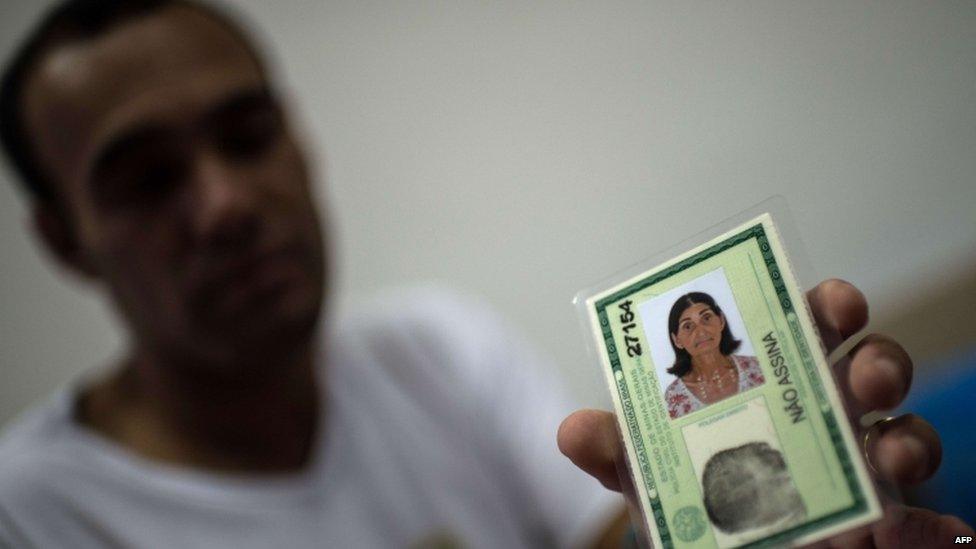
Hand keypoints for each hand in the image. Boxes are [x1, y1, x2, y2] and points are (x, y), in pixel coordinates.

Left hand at [559, 279, 973, 547]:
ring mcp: (860, 471)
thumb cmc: (695, 505)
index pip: (807, 331)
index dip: (826, 307)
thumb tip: (571, 430)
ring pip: (908, 434)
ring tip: (890, 453)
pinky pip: (928, 518)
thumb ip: (616, 451)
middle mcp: (824, 420)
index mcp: (772, 388)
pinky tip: (914, 524)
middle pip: (868, 370)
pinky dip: (932, 519)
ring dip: (910, 435)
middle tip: (865, 372)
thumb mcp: (648, 476)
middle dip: (878, 358)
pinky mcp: (888, 523)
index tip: (835, 303)